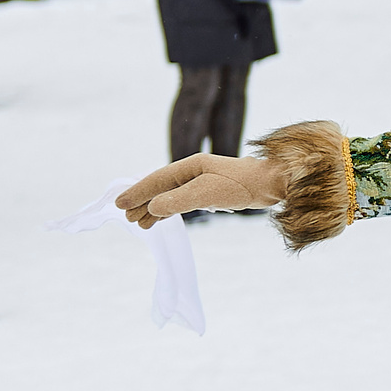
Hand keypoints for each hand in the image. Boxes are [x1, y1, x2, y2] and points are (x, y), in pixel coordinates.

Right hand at [114, 152, 290, 228]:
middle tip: (127, 217)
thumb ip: (178, 200)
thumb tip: (153, 207)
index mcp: (191, 166)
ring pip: (171, 195)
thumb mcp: (206, 193)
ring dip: (154, 209)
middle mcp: (194, 171)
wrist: (271, 184)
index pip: (156, 180)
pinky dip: (170, 210)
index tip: (119, 204)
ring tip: (140, 224)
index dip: (137, 192)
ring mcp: (203, 181)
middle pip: (161, 187)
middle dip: (142, 202)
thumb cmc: (240, 186)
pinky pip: (182, 200)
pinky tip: (163, 218)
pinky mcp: (212, 191)